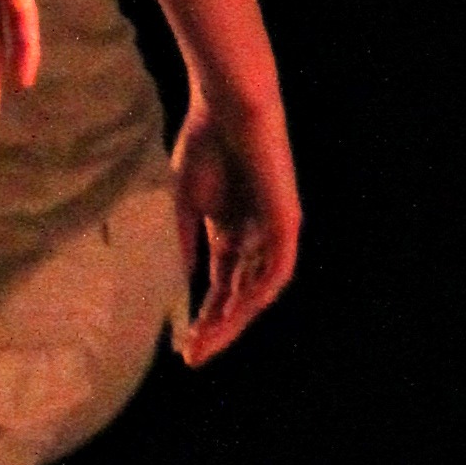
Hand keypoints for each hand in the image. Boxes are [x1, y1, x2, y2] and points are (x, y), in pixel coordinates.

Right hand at [171, 96, 301, 362]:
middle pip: (239, 296)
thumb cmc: (205, 146)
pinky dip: (257, 293)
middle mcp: (256, 239)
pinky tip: (236, 312)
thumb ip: (185, 245)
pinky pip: (276, 269)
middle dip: (217, 327)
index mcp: (232, 233)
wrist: (228, 108)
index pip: (221, 287)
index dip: (202, 316)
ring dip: (234, 319)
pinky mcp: (287, 221)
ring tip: (207, 341)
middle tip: (193, 356)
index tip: (182, 346)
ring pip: (258, 290)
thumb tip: (178, 286)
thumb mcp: (185, 205)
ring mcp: (274, 232)